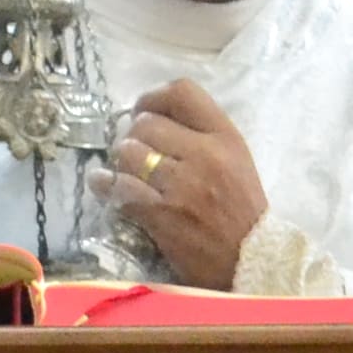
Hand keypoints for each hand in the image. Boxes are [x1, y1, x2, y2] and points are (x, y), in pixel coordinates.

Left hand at [102, 79, 268, 288]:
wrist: (250, 260)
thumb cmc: (242, 209)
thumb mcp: (235, 159)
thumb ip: (202, 133)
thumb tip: (153, 117)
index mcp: (225, 137)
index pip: (182, 92)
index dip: (153, 96)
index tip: (143, 110)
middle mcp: (204, 155)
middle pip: (146, 123)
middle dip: (133, 136)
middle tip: (136, 152)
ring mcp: (181, 186)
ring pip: (127, 153)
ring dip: (121, 162)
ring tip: (127, 172)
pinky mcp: (161, 214)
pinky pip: (118, 187)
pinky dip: (104, 184)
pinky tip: (102, 183)